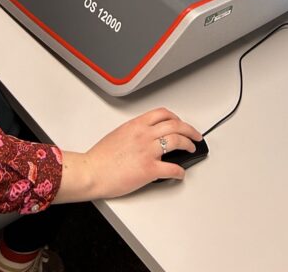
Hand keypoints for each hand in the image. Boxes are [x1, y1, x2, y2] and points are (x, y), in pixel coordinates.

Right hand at [54, 108, 203, 202]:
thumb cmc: (100, 157)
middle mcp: (144, 134)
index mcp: (136, 124)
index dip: (176, 118)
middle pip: (175, 125)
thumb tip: (146, 137)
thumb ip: (134, 132)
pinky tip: (180, 173)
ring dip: (188, 145)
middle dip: (190, 130)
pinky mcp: (149, 169)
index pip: (162, 114)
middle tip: (195, 135)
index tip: (180, 123)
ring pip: (177, 141)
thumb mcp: (118, 134)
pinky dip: (180, 171)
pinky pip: (172, 169)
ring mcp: (148, 151)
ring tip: (191, 149)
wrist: (92, 171)